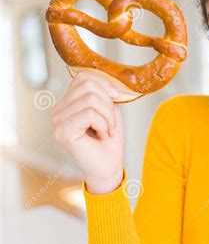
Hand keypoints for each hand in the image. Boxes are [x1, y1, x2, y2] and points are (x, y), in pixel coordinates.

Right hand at [52, 69, 124, 193]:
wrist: (109, 166)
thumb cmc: (109, 140)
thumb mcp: (110, 110)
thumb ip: (104, 93)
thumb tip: (109, 83)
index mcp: (68, 103)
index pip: (84, 76)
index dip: (105, 84)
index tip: (116, 98)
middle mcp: (58, 110)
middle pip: (88, 85)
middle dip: (108, 103)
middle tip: (110, 123)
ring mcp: (58, 121)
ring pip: (91, 99)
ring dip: (108, 117)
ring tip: (106, 131)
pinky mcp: (62, 131)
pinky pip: (90, 114)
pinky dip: (103, 124)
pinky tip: (101, 135)